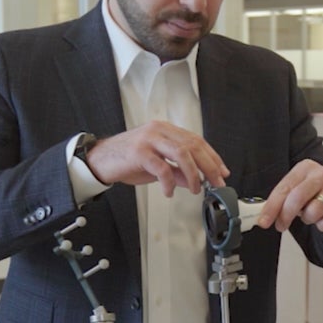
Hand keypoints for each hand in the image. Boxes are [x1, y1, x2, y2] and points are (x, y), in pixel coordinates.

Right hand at [83, 121, 228, 196]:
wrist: (100, 160)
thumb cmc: (127, 160)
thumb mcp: (157, 166)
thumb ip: (177, 171)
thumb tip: (196, 180)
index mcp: (166, 130)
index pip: (196, 141)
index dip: (212, 157)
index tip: (222, 171)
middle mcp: (159, 130)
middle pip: (193, 146)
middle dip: (209, 166)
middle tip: (215, 182)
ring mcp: (149, 139)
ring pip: (182, 153)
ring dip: (193, 174)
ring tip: (195, 189)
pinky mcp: (139, 152)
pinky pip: (162, 167)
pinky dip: (169, 182)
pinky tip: (169, 192)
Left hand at [263, 161, 322, 232]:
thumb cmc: (312, 192)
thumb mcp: (295, 188)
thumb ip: (280, 199)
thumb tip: (262, 216)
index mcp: (305, 168)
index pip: (284, 188)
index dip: (272, 207)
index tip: (263, 222)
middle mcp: (321, 174)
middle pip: (298, 197)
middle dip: (286, 215)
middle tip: (281, 225)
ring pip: (314, 211)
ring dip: (308, 219)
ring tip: (309, 215)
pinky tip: (322, 220)